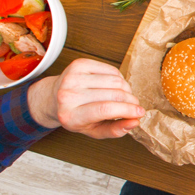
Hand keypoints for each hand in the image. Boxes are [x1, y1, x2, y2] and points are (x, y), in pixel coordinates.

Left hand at [27, 59, 143, 138]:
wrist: (53, 98)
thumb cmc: (75, 116)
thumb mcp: (93, 130)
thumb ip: (114, 130)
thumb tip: (134, 122)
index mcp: (70, 115)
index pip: (105, 109)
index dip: (128, 110)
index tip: (140, 113)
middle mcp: (68, 95)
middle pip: (114, 94)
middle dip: (131, 100)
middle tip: (133, 106)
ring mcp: (72, 77)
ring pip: (116, 80)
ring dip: (126, 89)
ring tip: (121, 96)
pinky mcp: (79, 64)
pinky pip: (111, 70)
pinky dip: (119, 79)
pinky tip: (113, 86)